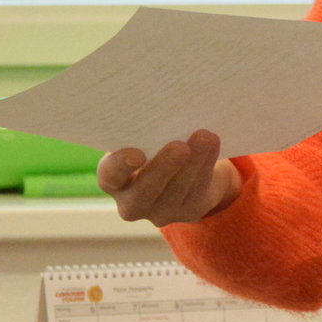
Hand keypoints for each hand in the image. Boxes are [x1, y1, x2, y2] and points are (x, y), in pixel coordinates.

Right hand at [97, 130, 241, 226]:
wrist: (188, 169)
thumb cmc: (155, 146)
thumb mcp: (144, 140)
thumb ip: (144, 133)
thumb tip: (162, 109)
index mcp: (113, 181)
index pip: (109, 176)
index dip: (120, 166)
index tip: (137, 153)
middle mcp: (132, 203)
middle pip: (145, 191)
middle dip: (164, 168)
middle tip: (179, 147)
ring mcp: (161, 213)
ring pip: (178, 189)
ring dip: (193, 162)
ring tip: (204, 137)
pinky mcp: (189, 212)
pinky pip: (198, 190)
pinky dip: (206, 165)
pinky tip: (212, 144)